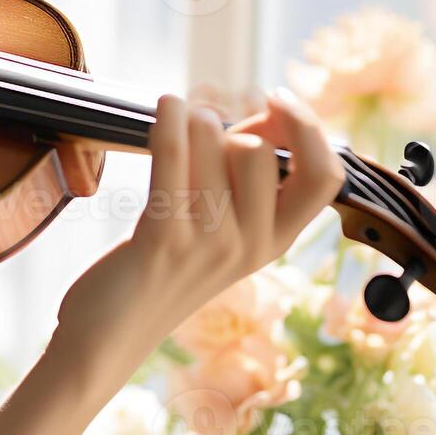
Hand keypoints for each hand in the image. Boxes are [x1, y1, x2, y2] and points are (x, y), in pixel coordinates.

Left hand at [53, 88, 344, 376]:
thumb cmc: (163, 268)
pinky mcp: (162, 240)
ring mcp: (209, 244)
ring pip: (215, 144)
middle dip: (227, 123)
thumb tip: (269, 113)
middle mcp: (251, 245)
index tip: (279, 99)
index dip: (309, 128)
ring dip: (190, 121)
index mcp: (274, 241)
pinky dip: (169, 123)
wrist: (110, 334)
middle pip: (259, 150)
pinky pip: (172, 161)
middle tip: (197, 130)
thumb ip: (247, 177)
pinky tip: (166, 105)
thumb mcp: (221, 229)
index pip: (325, 177)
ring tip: (173, 128)